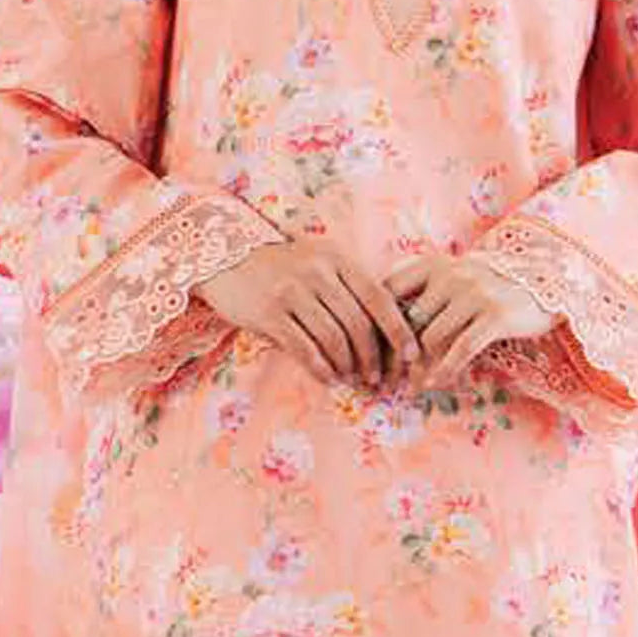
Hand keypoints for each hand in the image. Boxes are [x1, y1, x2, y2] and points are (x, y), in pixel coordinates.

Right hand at [198, 237, 421, 387]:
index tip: (412, 355)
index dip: (399, 330)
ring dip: (348, 367)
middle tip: (378, 378)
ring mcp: (292, 292)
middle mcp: (318, 272)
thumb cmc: (280, 266)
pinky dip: (321, 370)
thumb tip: (382, 330)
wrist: (225, 257)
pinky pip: (304, 349)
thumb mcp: (317, 261)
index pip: (379, 297)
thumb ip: (346, 287)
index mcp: (337, 258)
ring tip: (353, 380)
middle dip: (373, 357)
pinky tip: (329, 379)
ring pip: (334, 339)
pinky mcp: (269, 313)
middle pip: (359, 323)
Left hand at [384, 250, 556, 390]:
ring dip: (418, 368)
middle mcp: (450, 274)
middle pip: (406, 321)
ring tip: (411, 386)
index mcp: (432, 264)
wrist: (545, 280)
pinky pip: (461, 349)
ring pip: (430, 339)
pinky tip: (434, 385)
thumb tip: (381, 331)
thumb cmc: (487, 286)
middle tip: (383, 380)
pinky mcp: (495, 315)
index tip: (366, 352)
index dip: (373, 324)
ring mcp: (473, 293)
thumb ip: (420, 293)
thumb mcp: (452, 277)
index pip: (388, 292)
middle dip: (394, 355)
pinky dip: (444, 371)